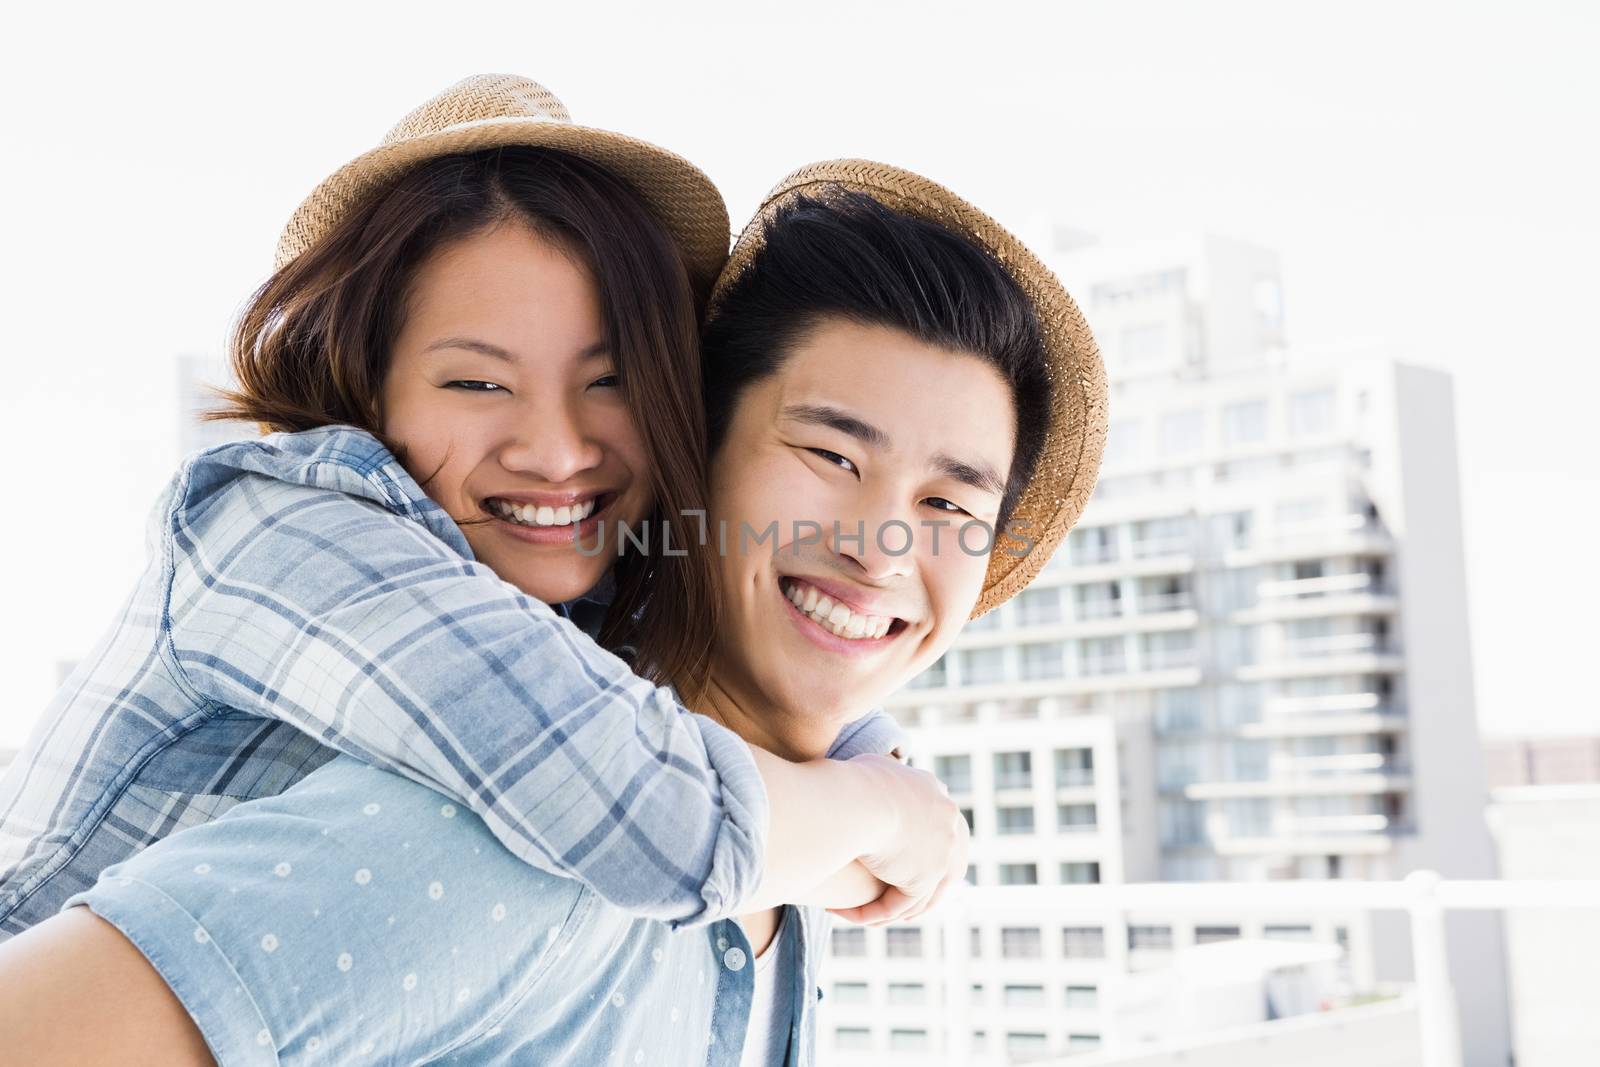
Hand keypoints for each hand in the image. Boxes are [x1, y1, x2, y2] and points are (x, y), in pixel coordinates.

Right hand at [827, 753, 968, 926]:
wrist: (857, 799)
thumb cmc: (854, 780)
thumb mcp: (871, 767)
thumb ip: (881, 773)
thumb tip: (875, 771)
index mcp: (937, 795)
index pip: (939, 825)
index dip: (920, 844)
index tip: (894, 857)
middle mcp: (948, 825)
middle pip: (944, 864)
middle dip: (921, 883)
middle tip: (891, 895)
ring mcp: (941, 855)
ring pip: (922, 893)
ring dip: (893, 906)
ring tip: (867, 912)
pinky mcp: (923, 880)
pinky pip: (897, 905)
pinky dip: (871, 913)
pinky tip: (846, 912)